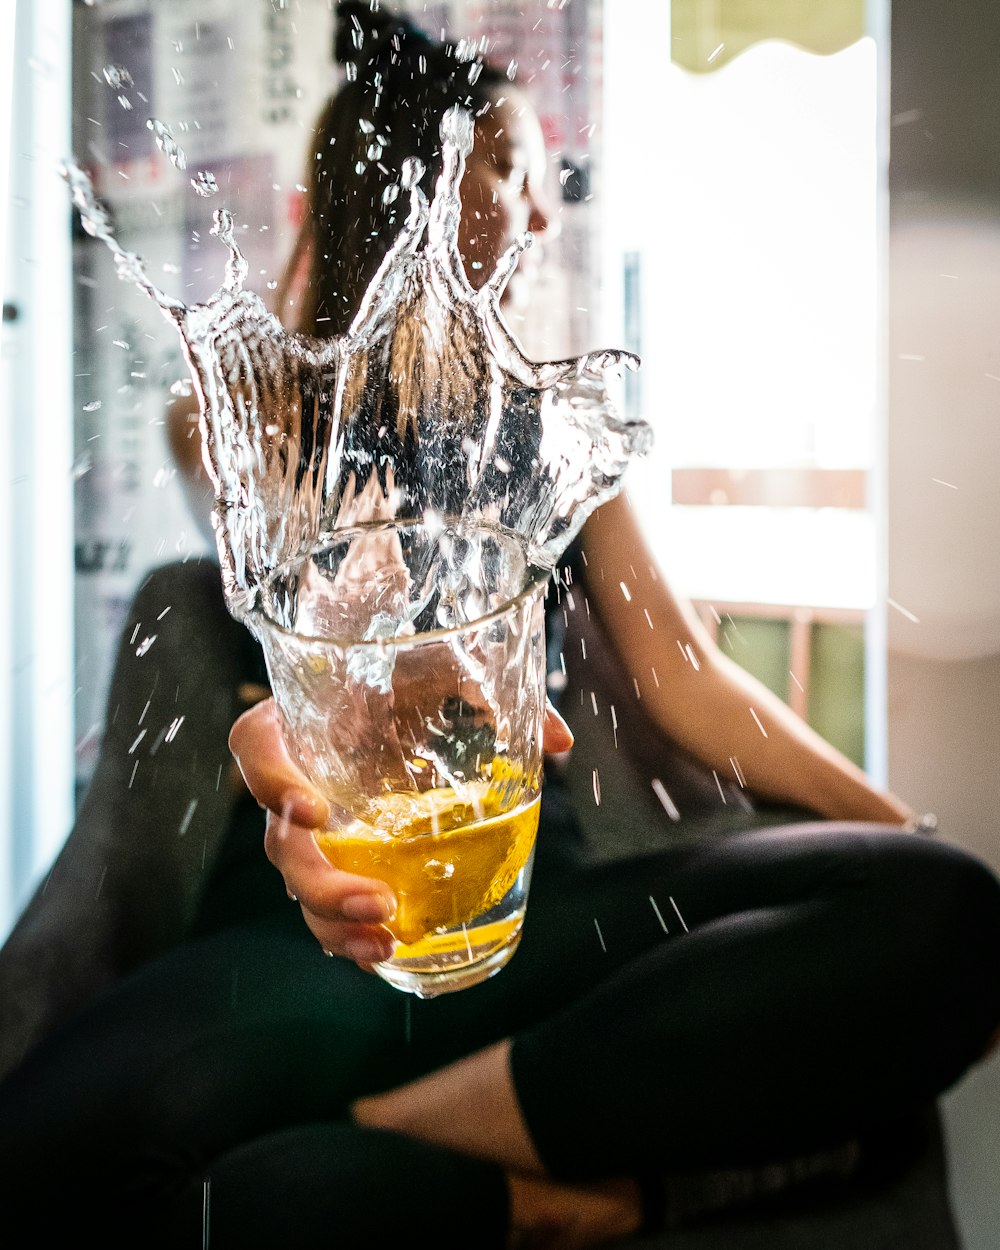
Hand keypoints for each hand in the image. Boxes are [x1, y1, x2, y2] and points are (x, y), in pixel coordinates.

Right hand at [229, 697, 571, 967]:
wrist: (395, 680)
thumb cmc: (409, 665)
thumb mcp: (443, 662)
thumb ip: (492, 695)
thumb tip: (556, 744)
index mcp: (298, 718)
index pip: (254, 747)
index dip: (271, 782)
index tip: (316, 812)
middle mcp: (296, 776)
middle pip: (278, 843)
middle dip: (323, 885)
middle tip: (380, 902)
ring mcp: (312, 824)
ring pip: (300, 885)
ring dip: (336, 923)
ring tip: (388, 943)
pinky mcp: (339, 852)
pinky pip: (329, 901)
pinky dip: (350, 931)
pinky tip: (387, 951)